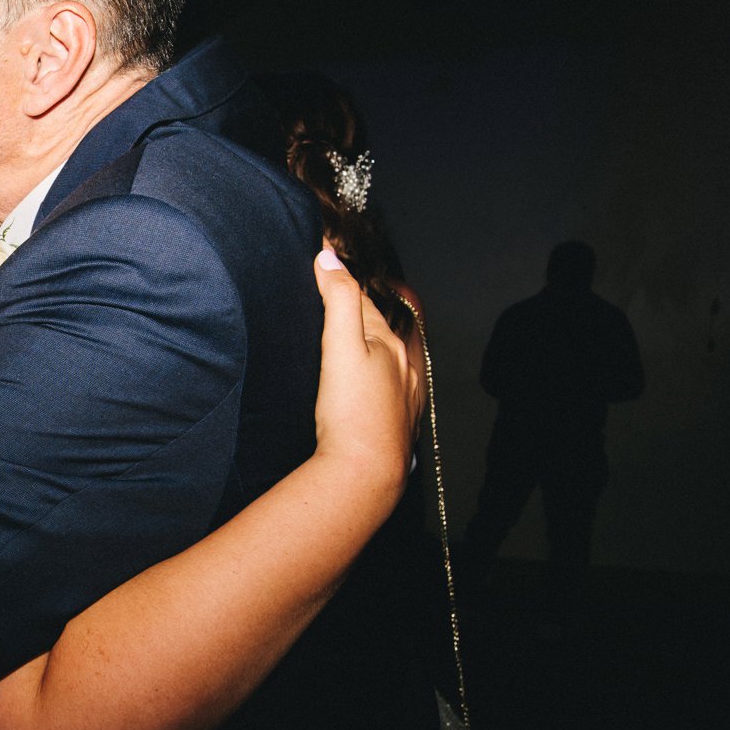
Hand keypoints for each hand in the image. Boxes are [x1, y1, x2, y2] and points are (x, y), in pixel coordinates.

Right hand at [312, 247, 422, 491]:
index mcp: (392, 344)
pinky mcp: (398, 424)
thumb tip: (329, 257)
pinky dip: (379, 378)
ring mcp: (406, 397)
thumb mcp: (339, 347)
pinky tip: (369, 387)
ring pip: (390, 361)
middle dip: (361, 314)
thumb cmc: (350, 411)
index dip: (341, 282)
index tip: (323, 263)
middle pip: (380, 330)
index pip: (363, 301)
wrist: (366, 472)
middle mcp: (406, 367)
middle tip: (338, 300)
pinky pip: (391, 389)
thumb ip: (337, 299)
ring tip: (355, 341)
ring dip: (374, 347)